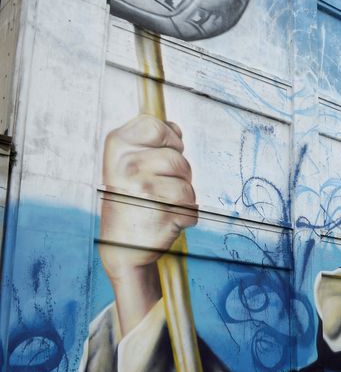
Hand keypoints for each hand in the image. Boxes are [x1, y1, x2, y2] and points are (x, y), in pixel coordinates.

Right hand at [98, 115, 197, 334]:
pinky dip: (185, 216)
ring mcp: (144, 189)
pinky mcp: (162, 213)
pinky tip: (164, 220)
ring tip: (160, 204)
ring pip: (187, 182)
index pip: (156, 126)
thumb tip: (175, 127)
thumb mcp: (129, 163)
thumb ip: (151, 142)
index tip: (157, 156)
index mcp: (117, 147)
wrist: (122, 245)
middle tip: (156, 189)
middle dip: (177, 174)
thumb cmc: (131, 200)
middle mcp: (127, 165)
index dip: (168, 141)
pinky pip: (192, 207)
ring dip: (182, 196)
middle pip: (177, 157)